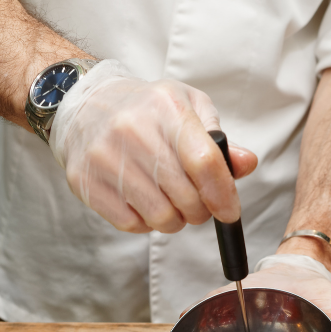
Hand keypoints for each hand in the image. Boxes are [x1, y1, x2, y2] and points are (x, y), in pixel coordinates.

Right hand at [49, 60, 257, 232]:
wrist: (84, 107)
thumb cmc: (146, 110)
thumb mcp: (188, 109)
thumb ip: (219, 141)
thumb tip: (245, 164)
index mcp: (167, 108)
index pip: (204, 162)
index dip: (223, 195)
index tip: (229, 211)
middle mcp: (133, 130)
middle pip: (186, 198)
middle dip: (199, 210)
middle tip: (195, 202)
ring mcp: (105, 158)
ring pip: (161, 217)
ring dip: (174, 220)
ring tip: (169, 201)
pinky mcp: (85, 182)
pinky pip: (132, 224)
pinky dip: (145, 222)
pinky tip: (143, 202)